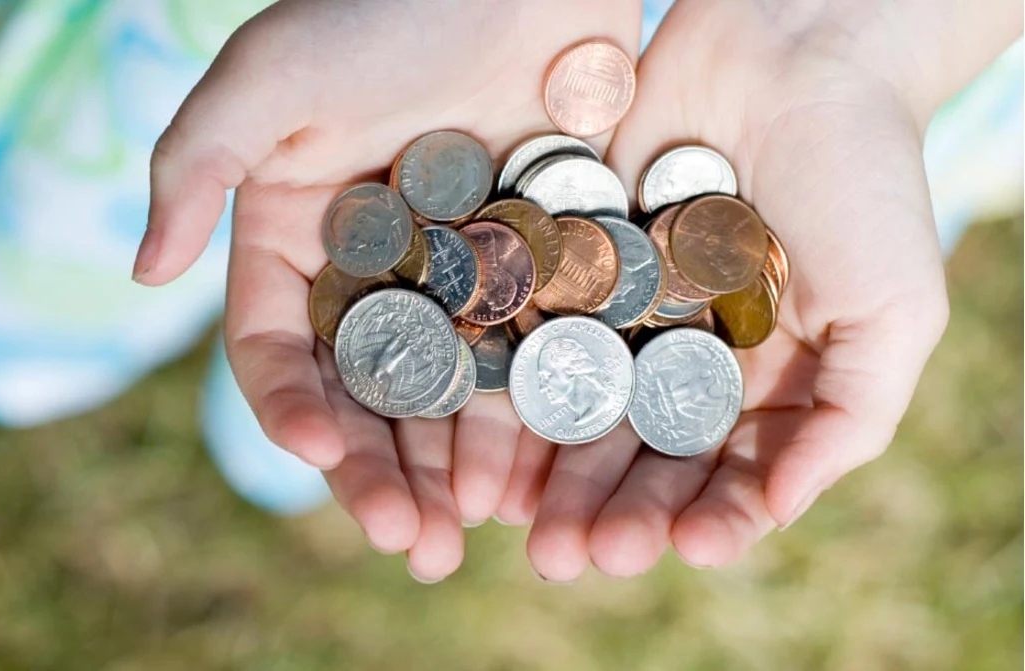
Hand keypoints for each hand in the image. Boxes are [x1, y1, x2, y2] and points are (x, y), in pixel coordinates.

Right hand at [133, 0, 642, 580]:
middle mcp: (372, 272)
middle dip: (379, 472)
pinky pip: (532, 353)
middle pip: (366, 394)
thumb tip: (143, 276)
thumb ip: (192, 171)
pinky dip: (535, 414)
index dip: (290, 407)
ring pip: (450, 393)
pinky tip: (547, 472)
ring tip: (472, 535)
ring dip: (456, 467)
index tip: (322, 453)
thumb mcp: (263, 80)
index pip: (277, 348)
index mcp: (295, 239)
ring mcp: (458, 275)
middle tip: (406, 545)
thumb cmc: (376, 7)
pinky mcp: (537, 264)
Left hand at [518, 0, 950, 580]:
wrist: (794, 50)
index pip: (725, 472)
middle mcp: (681, 355)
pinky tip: (479, 432)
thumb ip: (851, 416)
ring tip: (515, 522)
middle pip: (637, 452)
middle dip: (608, 509)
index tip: (683, 547)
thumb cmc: (863, 175)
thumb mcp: (893, 308)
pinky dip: (503, 381)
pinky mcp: (563, 259)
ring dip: (545, 469)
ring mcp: (619, 309)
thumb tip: (780, 510)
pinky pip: (528, 330)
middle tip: (573, 559)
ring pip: (572, 405)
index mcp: (761, 379)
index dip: (705, 517)